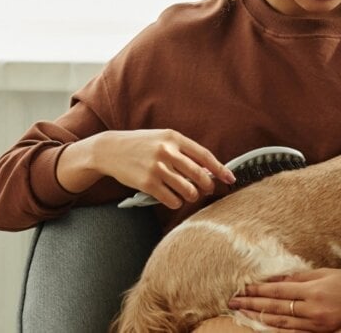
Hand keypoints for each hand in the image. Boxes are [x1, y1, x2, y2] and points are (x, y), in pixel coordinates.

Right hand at [58, 129, 234, 207]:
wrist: (110, 149)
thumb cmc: (141, 145)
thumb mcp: (163, 139)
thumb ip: (183, 151)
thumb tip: (207, 169)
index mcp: (174, 137)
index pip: (204, 155)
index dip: (220, 169)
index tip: (230, 178)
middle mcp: (167, 151)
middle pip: (199, 175)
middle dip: (207, 186)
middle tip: (206, 190)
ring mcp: (157, 168)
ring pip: (188, 190)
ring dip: (191, 196)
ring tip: (188, 194)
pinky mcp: (147, 183)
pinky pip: (172, 199)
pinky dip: (176, 202)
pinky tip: (172, 198)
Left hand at [228, 268, 340, 331]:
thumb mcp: (325, 273)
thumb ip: (299, 277)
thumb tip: (275, 279)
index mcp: (314, 290)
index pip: (277, 291)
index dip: (257, 290)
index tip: (241, 288)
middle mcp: (314, 309)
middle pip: (275, 307)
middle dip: (252, 304)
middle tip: (233, 301)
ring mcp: (318, 324)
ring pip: (282, 323)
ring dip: (260, 317)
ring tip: (242, 313)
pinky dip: (278, 330)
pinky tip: (264, 327)